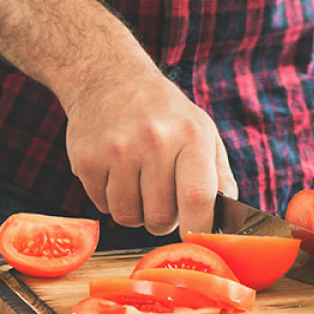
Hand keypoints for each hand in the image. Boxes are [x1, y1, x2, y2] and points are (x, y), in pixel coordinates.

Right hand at [64, 70, 237, 237]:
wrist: (109, 78)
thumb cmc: (165, 113)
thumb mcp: (202, 132)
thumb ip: (219, 177)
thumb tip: (227, 221)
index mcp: (190, 135)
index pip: (197, 198)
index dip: (197, 228)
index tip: (193, 235)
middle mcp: (153, 141)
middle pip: (160, 217)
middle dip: (162, 220)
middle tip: (161, 199)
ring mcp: (116, 150)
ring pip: (128, 217)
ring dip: (135, 211)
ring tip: (138, 183)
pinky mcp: (86, 159)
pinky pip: (102, 206)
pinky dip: (111, 199)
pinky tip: (116, 173)